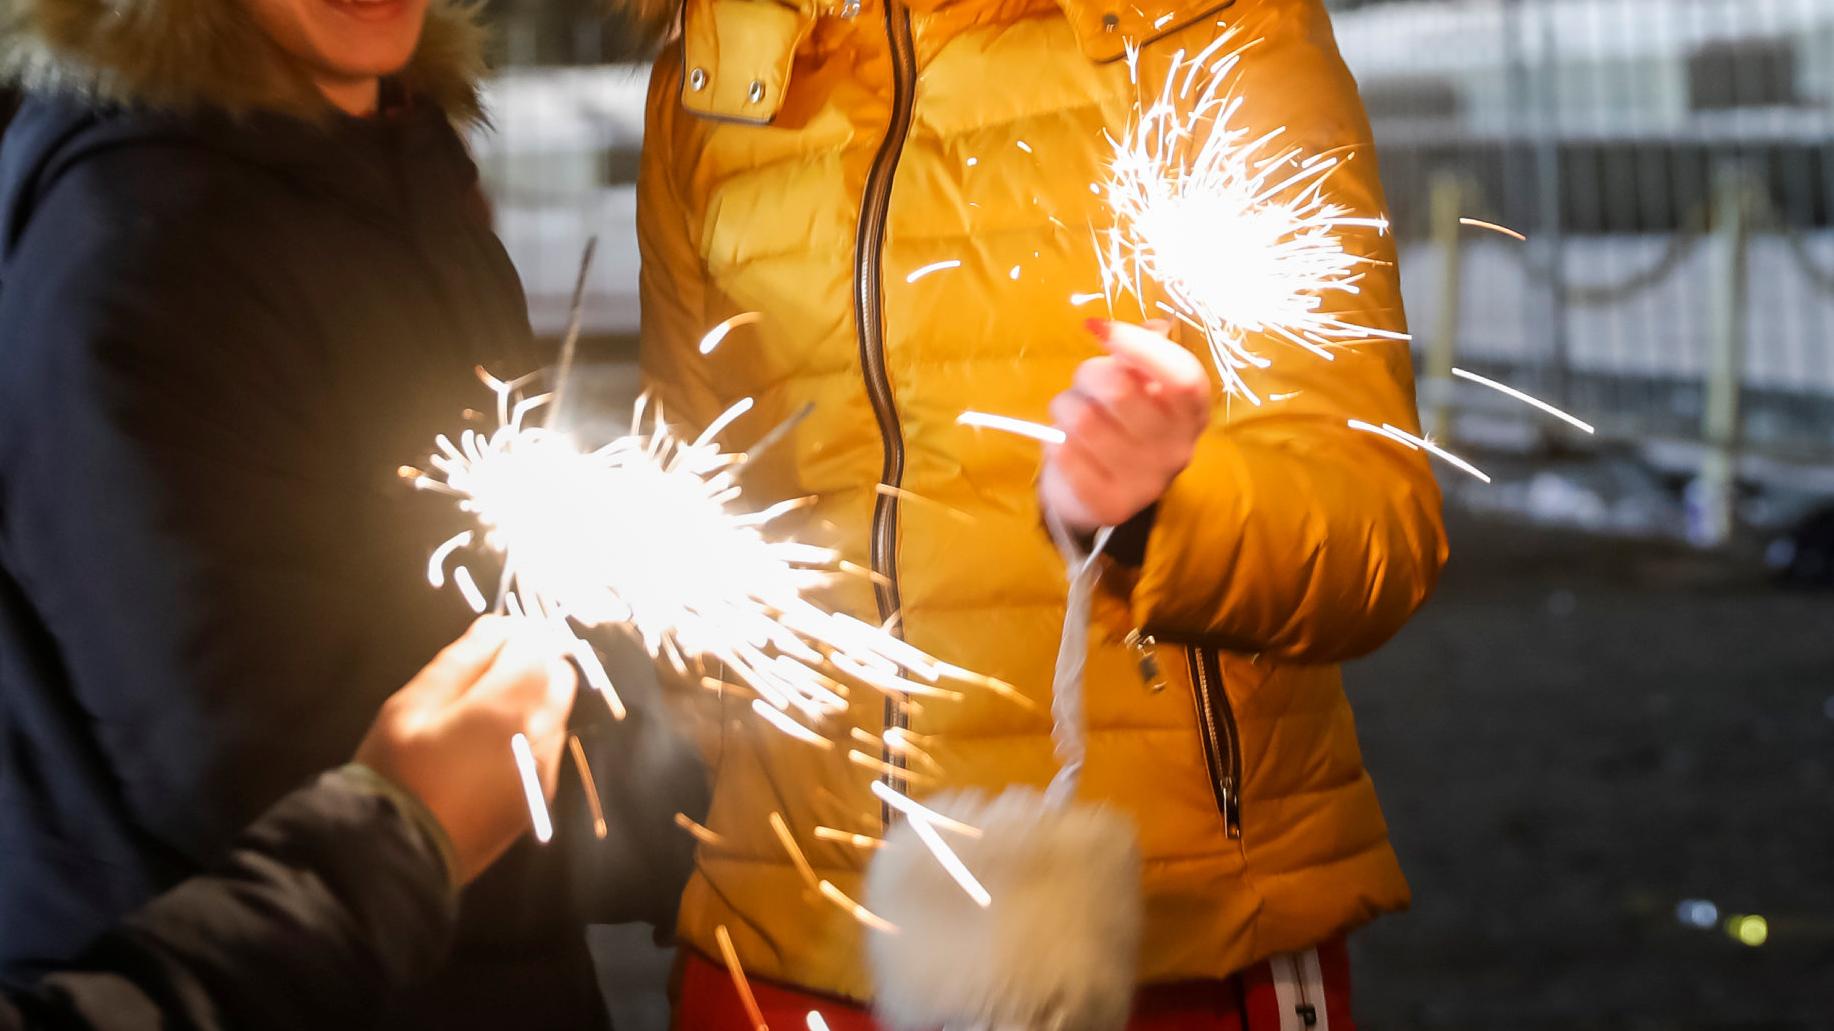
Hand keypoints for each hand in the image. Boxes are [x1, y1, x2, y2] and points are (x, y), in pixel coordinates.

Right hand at [355, 617, 576, 883]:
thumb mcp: (412, 705)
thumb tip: (498, 625)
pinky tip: (488, 749)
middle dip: (531, 663)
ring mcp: (546, 769)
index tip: (488, 640)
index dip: (515, 634)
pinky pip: (548, 747)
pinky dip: (529, 734)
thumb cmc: (397, 771)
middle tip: (485, 674)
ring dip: (532, 699)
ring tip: (480, 714)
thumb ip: (462, 660)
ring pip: (557, 712)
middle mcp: (542, 735)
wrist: (399, 853)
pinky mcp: (541, 796)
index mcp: (510, 707)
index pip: (537, 646)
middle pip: (558, 676)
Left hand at [1038, 319, 1211, 536]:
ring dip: (1064, 409)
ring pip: (1083, 420)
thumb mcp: (1140, 384)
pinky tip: (1065, 445)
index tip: (1098, 329)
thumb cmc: (1119, 423)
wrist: (1099, 491)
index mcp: (1192, 413)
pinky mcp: (1109, 505)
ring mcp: (1146, 483)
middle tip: (1085, 385)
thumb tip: (1124, 327)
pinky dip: (1054, 441)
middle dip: (1088, 375)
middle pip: (1121, 390)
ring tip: (1071, 418)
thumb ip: (1141, 350)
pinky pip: (1064, 453)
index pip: (1182, 376)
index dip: (1140, 346)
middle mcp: (1178, 449)